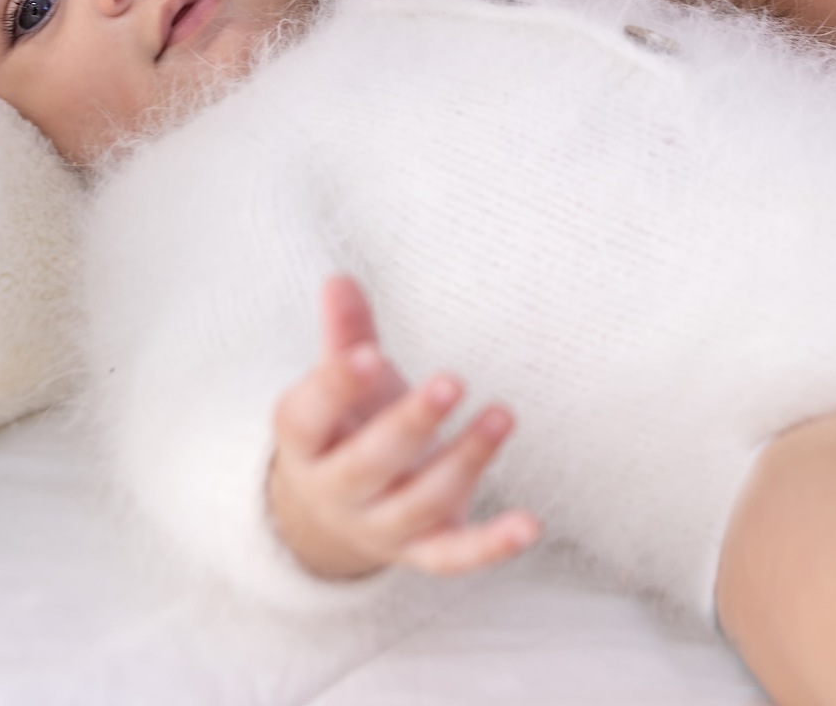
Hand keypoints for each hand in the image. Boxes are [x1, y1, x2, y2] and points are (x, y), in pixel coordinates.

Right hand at [267, 275, 540, 580]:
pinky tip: (530, 524)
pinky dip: (494, 544)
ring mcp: (381, 527)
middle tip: (451, 381)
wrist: (334, 516)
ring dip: (466, 460)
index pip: (308, 417)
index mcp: (305, 444)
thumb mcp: (339, 385)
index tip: (370, 354)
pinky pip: (456, 556)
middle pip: (368, 465)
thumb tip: (340, 280)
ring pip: (421, 502)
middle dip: (411, 424)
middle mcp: (337, 493)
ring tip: (502, 415)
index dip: (335, 387)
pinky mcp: (423, 551)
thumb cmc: (344, 427)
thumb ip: (344, 335)